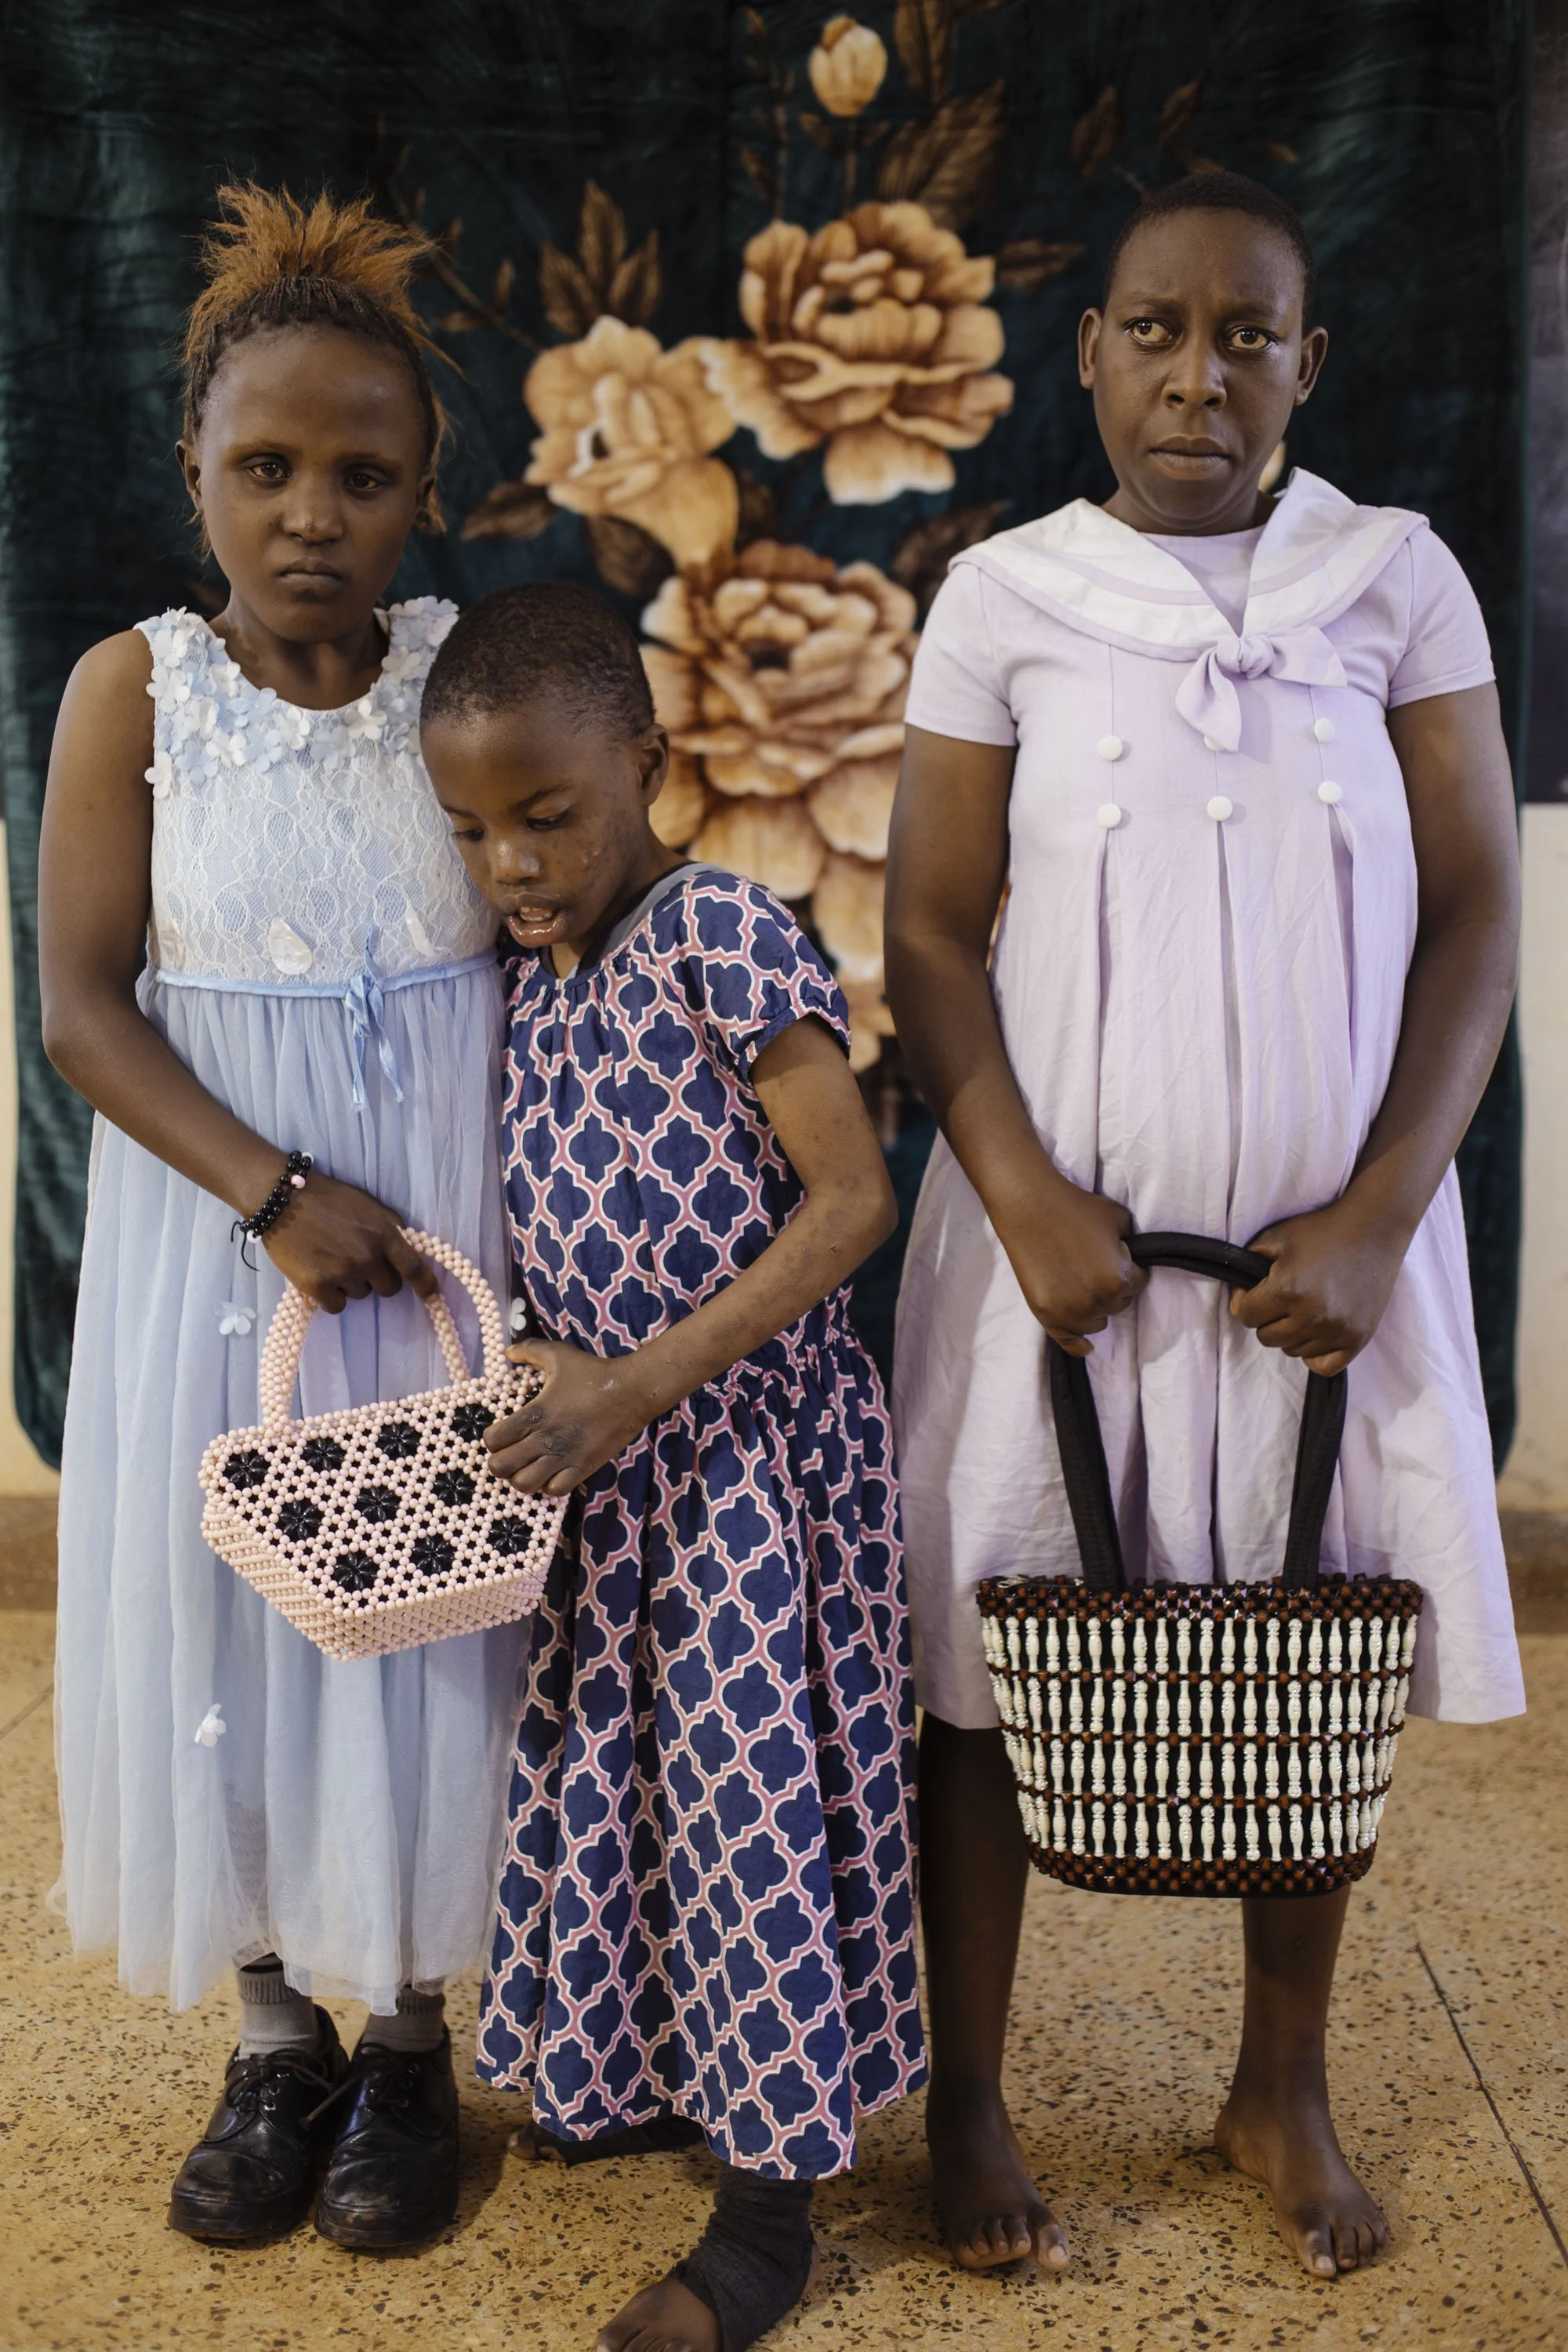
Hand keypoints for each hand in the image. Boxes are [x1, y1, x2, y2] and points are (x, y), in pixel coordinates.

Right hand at [262, 1171, 435, 1313]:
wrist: (280, 1198)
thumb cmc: (325, 1197)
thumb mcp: (367, 1204)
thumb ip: (388, 1226)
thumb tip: (405, 1246)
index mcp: (384, 1233)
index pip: (414, 1267)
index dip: (426, 1285)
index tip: (432, 1296)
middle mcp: (367, 1256)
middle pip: (388, 1288)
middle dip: (379, 1279)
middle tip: (358, 1262)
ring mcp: (342, 1272)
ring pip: (361, 1295)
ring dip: (351, 1283)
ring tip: (331, 1259)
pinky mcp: (317, 1286)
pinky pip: (337, 1305)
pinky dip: (331, 1295)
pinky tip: (320, 1275)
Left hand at [483, 1339, 652, 1496]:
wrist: (631, 1391)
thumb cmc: (593, 1372)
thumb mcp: (558, 1354)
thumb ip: (529, 1350)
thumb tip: (507, 1351)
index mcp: (534, 1413)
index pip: (492, 1440)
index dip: (492, 1438)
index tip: (502, 1433)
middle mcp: (544, 1439)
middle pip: (500, 1467)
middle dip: (500, 1462)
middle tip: (510, 1453)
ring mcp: (563, 1457)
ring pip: (524, 1485)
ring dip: (521, 1477)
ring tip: (529, 1466)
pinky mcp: (583, 1468)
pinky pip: (555, 1491)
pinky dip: (548, 1485)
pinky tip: (552, 1472)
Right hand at [1008, 1179, 1145, 1356]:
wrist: (1029, 1206)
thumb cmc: (1075, 1207)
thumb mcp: (1118, 1219)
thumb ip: (1131, 1245)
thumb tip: (1131, 1258)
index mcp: (1117, 1280)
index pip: (1138, 1284)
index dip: (1131, 1269)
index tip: (1120, 1260)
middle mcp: (1095, 1302)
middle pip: (1119, 1305)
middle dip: (1114, 1288)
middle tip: (1097, 1267)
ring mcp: (1068, 1312)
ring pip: (1096, 1323)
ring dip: (1096, 1308)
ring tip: (1084, 1285)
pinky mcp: (1045, 1314)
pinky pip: (1069, 1341)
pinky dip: (1078, 1343)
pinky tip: (1086, 1346)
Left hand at [1230, 1198, 1409, 1374]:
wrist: (1373, 1229)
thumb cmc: (1321, 1231)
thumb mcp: (1275, 1238)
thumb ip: (1245, 1271)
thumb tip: (1237, 1306)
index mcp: (1288, 1290)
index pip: (1247, 1317)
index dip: (1251, 1301)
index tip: (1264, 1289)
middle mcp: (1312, 1316)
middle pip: (1267, 1338)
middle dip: (1269, 1318)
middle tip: (1286, 1298)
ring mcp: (1337, 1330)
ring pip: (1293, 1351)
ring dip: (1292, 1333)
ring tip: (1306, 1307)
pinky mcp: (1357, 1339)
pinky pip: (1323, 1366)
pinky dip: (1315, 1353)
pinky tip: (1317, 1332)